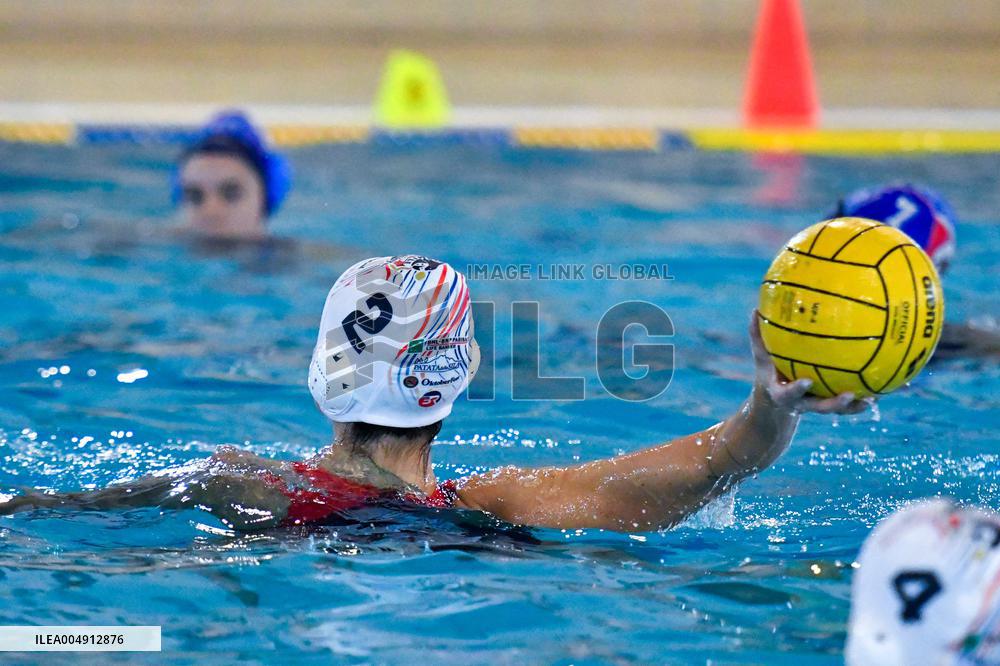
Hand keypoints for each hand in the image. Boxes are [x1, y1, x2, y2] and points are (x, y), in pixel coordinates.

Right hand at [750, 310, 869, 414]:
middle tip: (850, 394)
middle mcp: (803, 403)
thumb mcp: (761, 358)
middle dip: (835, 403)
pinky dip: (864, 398)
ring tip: (873, 398)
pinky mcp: (830, 405)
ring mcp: (818, 406)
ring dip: (855, 405)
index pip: (789, 393)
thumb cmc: (769, 373)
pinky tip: (882, 389)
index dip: (798, 389)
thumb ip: (758, 337)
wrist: (775, 403)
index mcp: (784, 394)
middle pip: (820, 407)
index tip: (807, 381)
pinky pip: (849, 404)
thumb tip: (755, 309)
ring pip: (838, 410)